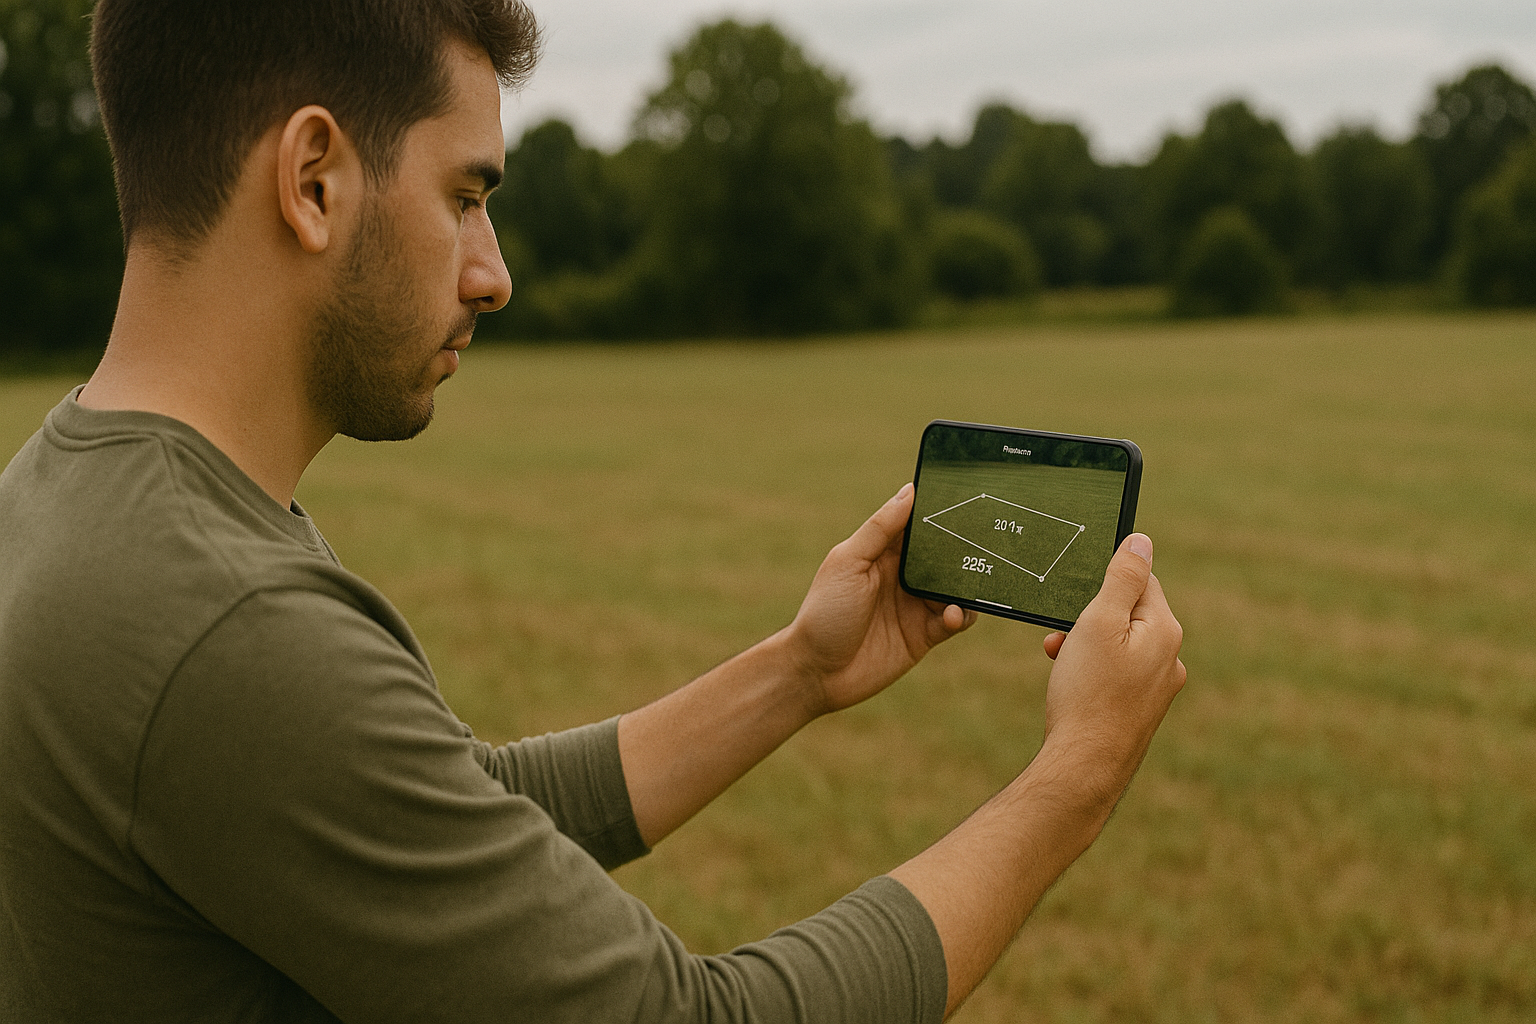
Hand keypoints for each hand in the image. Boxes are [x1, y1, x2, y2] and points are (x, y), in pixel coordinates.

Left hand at [784, 483, 975, 716]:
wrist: (817, 673)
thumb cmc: (825, 612)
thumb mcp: (848, 562)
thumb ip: (880, 529)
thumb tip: (909, 491)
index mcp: (883, 552)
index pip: (917, 525)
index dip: (938, 512)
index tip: (965, 497)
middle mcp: (902, 576)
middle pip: (943, 555)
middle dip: (964, 548)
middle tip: (987, 541)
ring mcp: (915, 606)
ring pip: (955, 587)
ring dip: (967, 585)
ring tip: (972, 584)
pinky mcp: (925, 635)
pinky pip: (954, 620)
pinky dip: (961, 615)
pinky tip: (952, 615)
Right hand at [1038, 533, 1185, 807]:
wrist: (1086, 766)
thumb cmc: (1088, 692)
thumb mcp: (1099, 622)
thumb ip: (1123, 578)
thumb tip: (1142, 540)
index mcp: (1165, 630)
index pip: (1140, 581)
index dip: (1102, 586)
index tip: (1076, 602)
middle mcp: (1171, 658)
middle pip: (1126, 614)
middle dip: (1087, 619)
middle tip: (1060, 637)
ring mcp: (1158, 687)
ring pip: (1118, 645)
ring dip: (1084, 646)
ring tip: (1060, 663)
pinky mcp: (1141, 709)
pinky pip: (1117, 674)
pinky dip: (1092, 672)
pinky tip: (1071, 686)